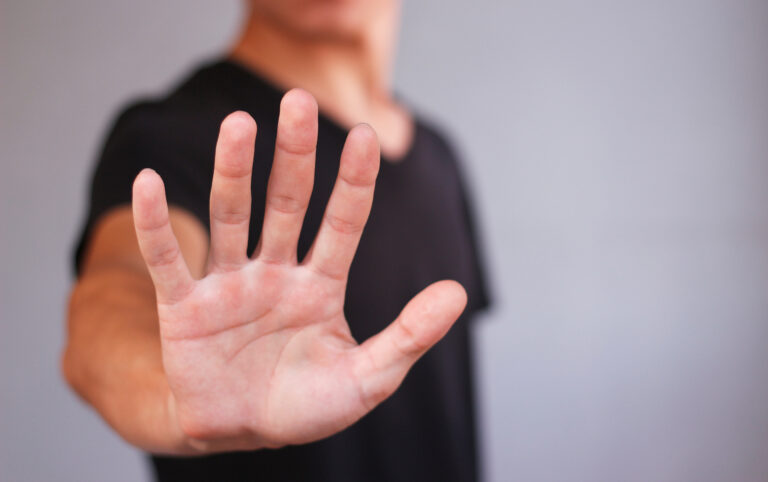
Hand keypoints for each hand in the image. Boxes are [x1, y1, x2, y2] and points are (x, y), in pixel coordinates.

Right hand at [131, 89, 466, 451]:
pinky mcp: (184, 308)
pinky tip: (149, 183)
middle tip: (299, 103)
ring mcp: (229, 285)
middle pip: (287, 203)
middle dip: (295, 156)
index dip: (354, 181)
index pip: (343, 221)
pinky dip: (155, 226)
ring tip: (239, 124)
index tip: (368, 137)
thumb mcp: (367, 379)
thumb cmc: (305, 405)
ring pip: (232, 218)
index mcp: (321, 284)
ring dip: (233, 172)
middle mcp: (276, 272)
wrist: (241, 434)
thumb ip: (409, 336)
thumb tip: (457, 292)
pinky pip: (168, 261)